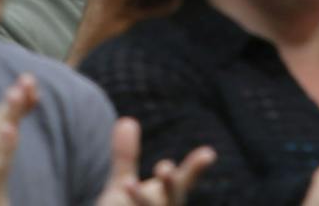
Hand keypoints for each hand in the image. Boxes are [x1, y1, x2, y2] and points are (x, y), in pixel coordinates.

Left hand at [98, 117, 216, 205]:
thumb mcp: (124, 184)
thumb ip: (126, 157)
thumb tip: (126, 120)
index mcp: (167, 199)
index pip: (184, 181)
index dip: (195, 168)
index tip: (209, 153)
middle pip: (172, 201)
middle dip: (170, 186)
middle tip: (165, 166)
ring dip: (140, 199)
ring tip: (126, 182)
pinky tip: (109, 203)